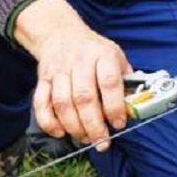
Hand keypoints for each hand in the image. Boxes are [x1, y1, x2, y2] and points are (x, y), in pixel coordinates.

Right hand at [14, 0, 131, 150]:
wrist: (61, 34)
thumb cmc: (95, 51)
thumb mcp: (117, 57)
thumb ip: (127, 81)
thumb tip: (135, 109)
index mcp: (103, 55)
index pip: (109, 82)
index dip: (114, 106)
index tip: (119, 123)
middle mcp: (79, 62)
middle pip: (84, 98)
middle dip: (94, 125)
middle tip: (102, 142)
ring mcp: (59, 71)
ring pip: (62, 103)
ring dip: (74, 127)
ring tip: (86, 139)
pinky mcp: (43, 80)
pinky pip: (41, 104)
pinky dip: (48, 122)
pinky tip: (60, 132)